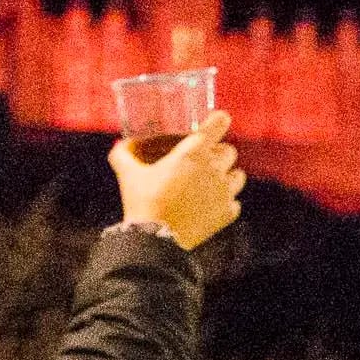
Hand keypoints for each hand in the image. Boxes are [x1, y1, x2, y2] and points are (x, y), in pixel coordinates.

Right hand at [110, 110, 242, 249]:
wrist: (154, 239)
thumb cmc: (142, 201)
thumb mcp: (127, 174)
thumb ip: (124, 154)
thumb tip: (121, 144)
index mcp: (193, 152)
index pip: (219, 123)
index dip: (218, 121)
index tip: (216, 122)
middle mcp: (214, 168)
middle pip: (230, 150)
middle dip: (218, 153)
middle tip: (204, 161)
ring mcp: (224, 191)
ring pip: (238, 176)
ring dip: (227, 176)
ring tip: (211, 184)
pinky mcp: (227, 213)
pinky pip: (234, 203)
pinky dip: (224, 204)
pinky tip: (209, 207)